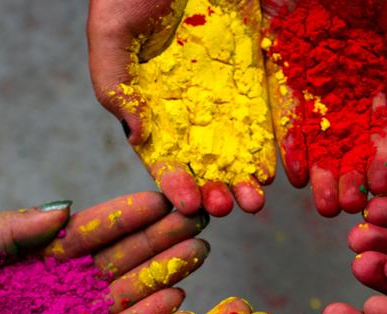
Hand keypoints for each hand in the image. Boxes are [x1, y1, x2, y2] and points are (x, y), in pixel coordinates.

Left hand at [0, 193, 209, 313]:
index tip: (162, 198)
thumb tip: (66, 209)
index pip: (87, 233)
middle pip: (117, 261)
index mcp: (27, 262)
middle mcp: (55, 294)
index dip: (125, 215)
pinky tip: (179, 302)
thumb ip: (9, 230)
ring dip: (163, 275)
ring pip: (126, 298)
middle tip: (198, 219)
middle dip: (157, 240)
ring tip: (199, 253)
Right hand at [88, 0, 276, 216]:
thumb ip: (116, 85)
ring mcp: (224, 91)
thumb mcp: (111, 33)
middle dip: (216, 189)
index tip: (186, 204)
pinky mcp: (254, 72)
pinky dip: (271, 145)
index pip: (163, 155)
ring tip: (256, 200)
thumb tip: (139, 137)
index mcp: (151, 104)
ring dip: (246, 179)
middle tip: (229, 208)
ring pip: (238, 147)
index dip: (174, 184)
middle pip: (205, 161)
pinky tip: (275, 170)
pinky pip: (266, 114)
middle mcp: (189, 105)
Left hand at [262, 0, 386, 215]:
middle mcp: (348, 93)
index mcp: (382, 83)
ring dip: (321, 176)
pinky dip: (289, 146)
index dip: (384, 161)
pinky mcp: (281, 74)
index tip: (381, 189)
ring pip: (318, 141)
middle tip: (345, 209)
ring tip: (322, 204)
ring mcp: (314, 86)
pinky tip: (294, 175)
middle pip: (349, 146)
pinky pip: (284, 116)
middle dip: (348, 179)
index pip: (386, 132)